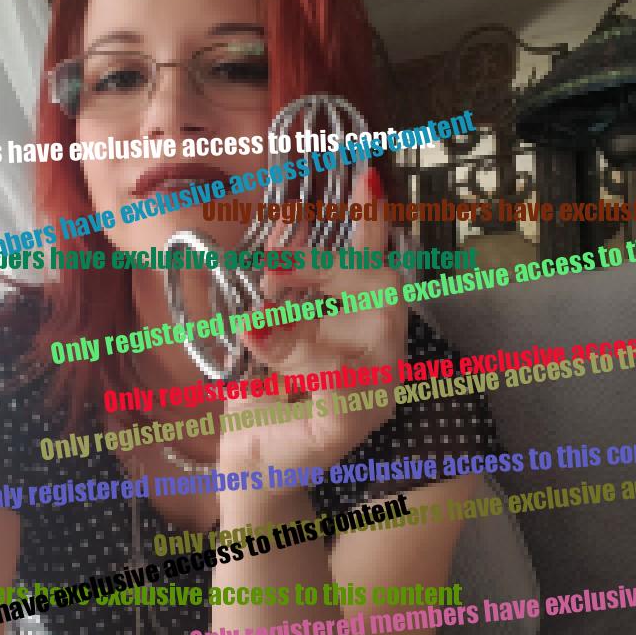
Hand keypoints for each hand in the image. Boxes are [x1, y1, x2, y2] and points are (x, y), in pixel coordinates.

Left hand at [218, 169, 406, 474]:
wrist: (253, 461)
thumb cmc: (263, 392)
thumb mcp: (263, 324)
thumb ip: (277, 281)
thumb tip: (284, 219)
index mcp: (360, 325)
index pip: (374, 264)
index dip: (374, 220)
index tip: (366, 173)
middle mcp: (381, 352)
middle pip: (382, 287)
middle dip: (326, 266)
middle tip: (270, 273)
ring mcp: (377, 389)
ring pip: (369, 328)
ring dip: (304, 316)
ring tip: (256, 319)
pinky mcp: (353, 421)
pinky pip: (342, 382)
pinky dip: (299, 355)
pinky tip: (258, 340)